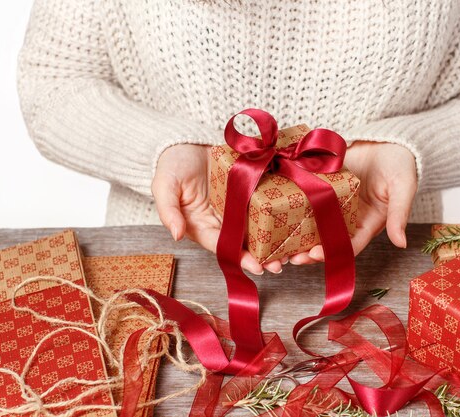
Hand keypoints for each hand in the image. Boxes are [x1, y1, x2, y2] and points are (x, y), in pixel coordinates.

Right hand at [152, 143, 284, 274]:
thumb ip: (168, 211)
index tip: (258, 268)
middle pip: (245, 242)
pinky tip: (295, 220)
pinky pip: (265, 203)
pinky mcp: (250, 190)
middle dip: (264, 255)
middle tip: (282, 263)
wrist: (186, 141)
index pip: (222, 246)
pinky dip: (279, 213)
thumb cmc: (171, 165)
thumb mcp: (164, 186)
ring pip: (259, 227)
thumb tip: (176, 235)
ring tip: (294, 249)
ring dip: (275, 239)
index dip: (240, 258)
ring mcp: (238, 206)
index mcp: (202, 226)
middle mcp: (223, 221)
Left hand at [289, 141, 416, 263]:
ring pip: (312, 223)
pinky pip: (307, 199)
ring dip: (296, 234)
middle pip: (325, 240)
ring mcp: (333, 203)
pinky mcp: (323, 186)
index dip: (332, 252)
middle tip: (288, 255)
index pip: (348, 245)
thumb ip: (399, 214)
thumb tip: (401, 243)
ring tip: (277, 241)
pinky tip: (276, 210)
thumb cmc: (401, 164)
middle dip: (307, 250)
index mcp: (368, 224)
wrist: (389, 139)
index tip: (314, 255)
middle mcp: (348, 218)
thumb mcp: (403, 188)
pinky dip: (292, 207)